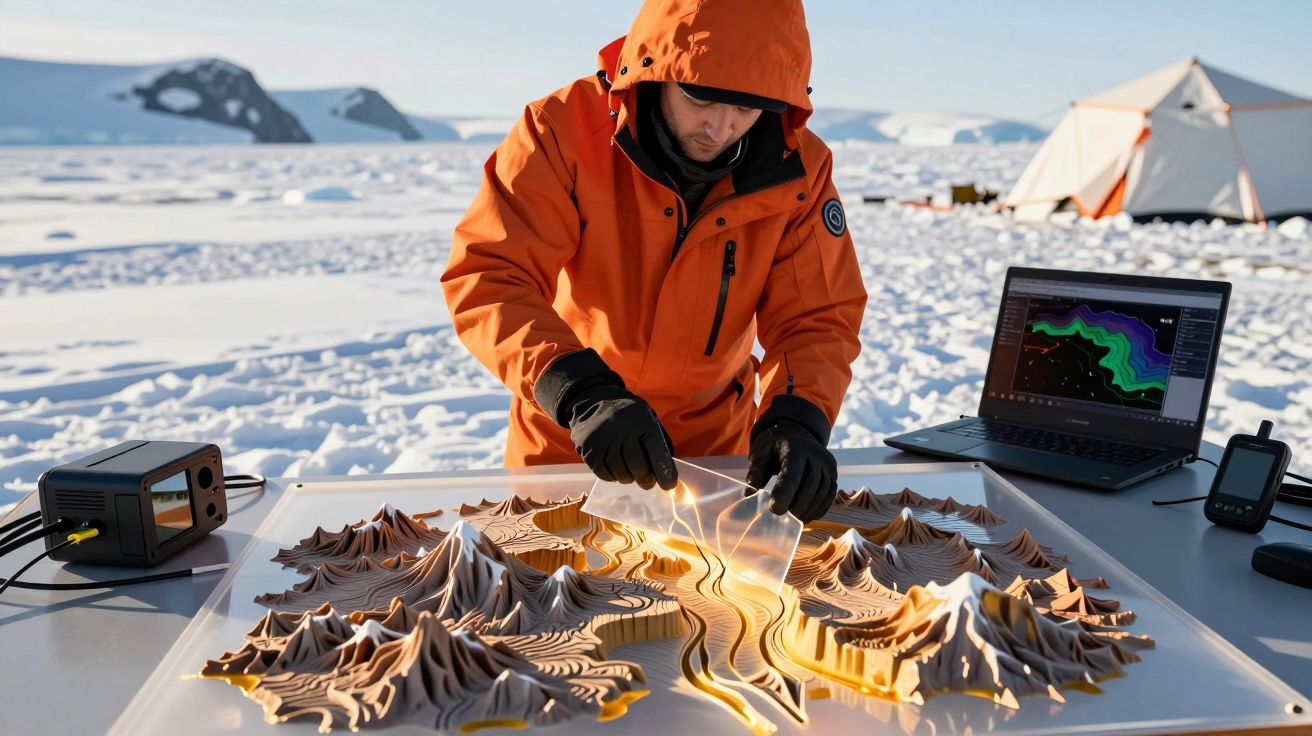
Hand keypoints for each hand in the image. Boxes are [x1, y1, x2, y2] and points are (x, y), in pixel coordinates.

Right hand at [567, 384, 677, 489]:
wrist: (593, 399)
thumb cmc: (627, 413)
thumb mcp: (647, 417)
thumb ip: (659, 440)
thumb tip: (667, 469)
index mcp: (642, 421)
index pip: (656, 450)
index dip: (664, 471)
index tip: (668, 484)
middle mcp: (622, 430)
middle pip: (637, 465)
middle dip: (645, 478)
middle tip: (648, 482)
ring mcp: (603, 440)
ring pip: (620, 472)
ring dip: (628, 478)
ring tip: (631, 475)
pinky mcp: (589, 449)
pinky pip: (602, 473)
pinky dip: (612, 477)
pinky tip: (616, 472)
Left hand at [744, 397, 836, 521]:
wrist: (796, 433)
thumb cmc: (775, 445)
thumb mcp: (762, 451)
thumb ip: (756, 471)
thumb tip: (749, 495)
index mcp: (795, 447)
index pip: (792, 473)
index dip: (784, 493)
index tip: (774, 509)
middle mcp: (815, 454)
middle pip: (810, 484)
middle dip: (797, 504)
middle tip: (784, 518)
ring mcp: (827, 464)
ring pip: (823, 491)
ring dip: (809, 509)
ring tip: (794, 520)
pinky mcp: (833, 473)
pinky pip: (830, 494)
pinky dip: (820, 508)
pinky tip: (807, 516)